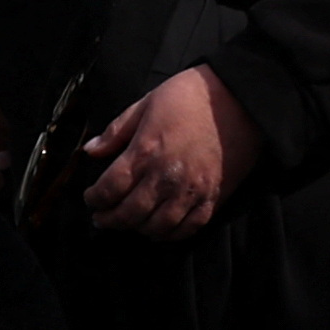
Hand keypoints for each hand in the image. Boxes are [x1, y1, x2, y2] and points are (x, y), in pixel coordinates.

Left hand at [82, 61, 257, 238]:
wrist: (240, 98)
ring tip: (129, 223)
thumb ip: (117, 131)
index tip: (90, 198)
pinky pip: (187, 229)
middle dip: (109, 219)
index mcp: (145, 152)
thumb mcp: (147, 102)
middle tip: (102, 218)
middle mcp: (165, 178)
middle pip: (128, 213)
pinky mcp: (212, 199)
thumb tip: (90, 150)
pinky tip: (159, 228)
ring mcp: (190, 192)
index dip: (94, 198)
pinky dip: (169, 234)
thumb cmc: (190, 95)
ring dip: (137, 229)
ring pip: (155, 227)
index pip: (109, 189)